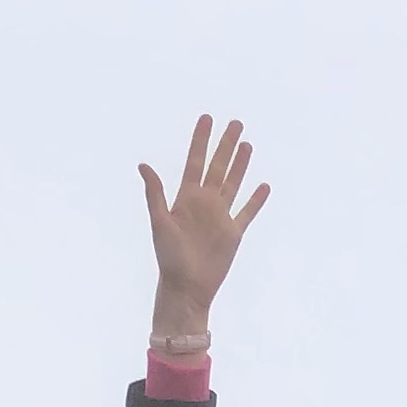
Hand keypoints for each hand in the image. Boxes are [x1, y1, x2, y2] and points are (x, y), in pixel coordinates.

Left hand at [142, 113, 268, 334]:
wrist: (186, 288)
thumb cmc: (168, 258)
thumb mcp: (160, 222)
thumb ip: (155, 193)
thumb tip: (143, 165)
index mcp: (186, 198)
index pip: (195, 161)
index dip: (201, 140)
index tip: (207, 118)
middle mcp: (204, 203)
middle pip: (218, 166)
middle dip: (226, 145)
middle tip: (236, 123)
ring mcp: (220, 217)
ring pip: (233, 183)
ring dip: (240, 165)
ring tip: (247, 145)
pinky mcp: (233, 233)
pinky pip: (247, 212)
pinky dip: (256, 200)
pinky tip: (263, 186)